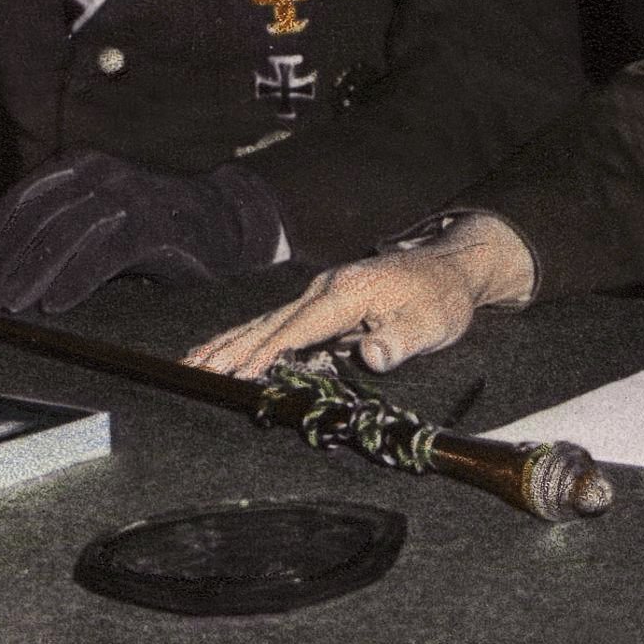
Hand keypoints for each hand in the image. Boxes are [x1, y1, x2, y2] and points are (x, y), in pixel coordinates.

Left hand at [0, 154, 283, 314]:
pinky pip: (109, 251)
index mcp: (84, 163)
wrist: (220, 223)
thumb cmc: (144, 226)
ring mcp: (134, 196)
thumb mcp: (96, 214)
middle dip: (11, 258)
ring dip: (35, 271)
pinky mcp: (158, 226)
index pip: (28, 195)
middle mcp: (107, 172)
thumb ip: (55, 224)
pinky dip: (77, 278)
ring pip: (70, 232)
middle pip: (43, 215)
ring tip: (14, 304)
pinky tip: (56, 304)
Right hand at [187, 211, 536, 378]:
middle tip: (195, 374)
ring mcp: (320, 292)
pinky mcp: (321, 300)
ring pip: (266, 321)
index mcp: (348, 292)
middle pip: (270, 323)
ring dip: (228, 342)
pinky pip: (276, 321)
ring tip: (192, 364)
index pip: (299, 328)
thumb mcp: (433, 323)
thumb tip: (373, 356)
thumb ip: (402, 339)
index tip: (239, 376)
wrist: (451, 267)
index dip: (268, 353)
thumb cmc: (442, 299)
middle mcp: (326, 288)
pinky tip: (222, 348)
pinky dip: (245, 336)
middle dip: (232, 349)